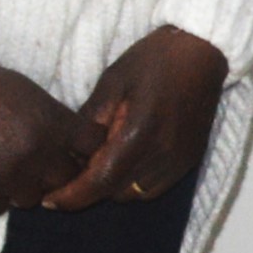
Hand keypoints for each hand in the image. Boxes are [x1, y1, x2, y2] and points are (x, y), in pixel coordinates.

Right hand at [0, 51, 100, 215]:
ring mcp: (6, 175)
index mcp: (52, 123)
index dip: (85, 148)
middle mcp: (35, 152)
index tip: (74, 148)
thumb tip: (78, 145)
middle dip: (54, 171)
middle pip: (65, 178)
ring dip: (22, 186)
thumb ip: (55, 119)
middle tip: (36, 161)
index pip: (93, 147)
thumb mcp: (28, 91)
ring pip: (31, 198)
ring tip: (2, 165)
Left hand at [44, 26, 228, 209]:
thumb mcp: (112, 81)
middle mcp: (163, 153)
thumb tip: (72, 152)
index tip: (49, 202)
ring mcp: (180, 159)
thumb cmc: (153, 60)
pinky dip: (136, 184)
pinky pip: (156, 187)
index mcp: (140, 132)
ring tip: (102, 165)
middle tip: (74, 172)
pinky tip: (128, 163)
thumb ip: (91, 120)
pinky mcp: (191, 159)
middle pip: (116, 192)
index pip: (100, 181)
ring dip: (115, 187)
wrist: (203, 51)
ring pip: (136, 194)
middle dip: (91, 188)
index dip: (72, 196)